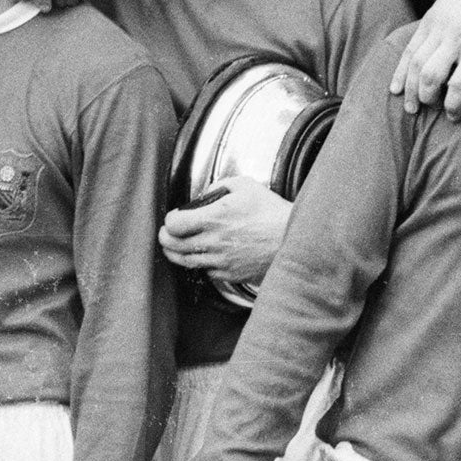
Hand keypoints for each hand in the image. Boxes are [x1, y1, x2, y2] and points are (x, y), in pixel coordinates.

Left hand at [159, 176, 288, 283]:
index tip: (175, 217)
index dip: (170, 220)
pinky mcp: (230, 274)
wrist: (294, 240)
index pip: (173, 225)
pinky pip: (206, 272)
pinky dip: (202, 264)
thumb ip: (218, 186)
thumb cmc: (272, 213)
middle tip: (168, 233)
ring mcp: (221, 261)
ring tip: (177, 246)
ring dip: (178, 253)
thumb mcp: (245, 185)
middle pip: (172, 246)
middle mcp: (213, 242)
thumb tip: (205, 194)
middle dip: (166, 238)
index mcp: (213, 218)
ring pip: (185, 262)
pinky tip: (205, 256)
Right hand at [388, 0, 460, 117]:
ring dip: (410, 89)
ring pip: (416, 64)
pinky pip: (409, 50)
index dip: (454, 106)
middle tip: (432, 109)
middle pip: (432, 75)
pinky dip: (400, 71)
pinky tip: (396, 89)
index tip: (453, 116)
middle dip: (428, 98)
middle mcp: (456, 36)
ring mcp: (439, 27)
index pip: (460, 83)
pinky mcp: (427, 21)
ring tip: (411, 108)